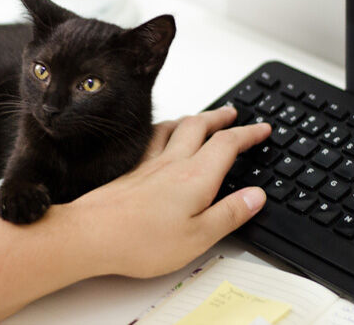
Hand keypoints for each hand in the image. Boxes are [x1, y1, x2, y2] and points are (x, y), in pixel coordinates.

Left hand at [65, 107, 270, 277]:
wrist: (91, 234)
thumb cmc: (140, 240)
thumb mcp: (198, 237)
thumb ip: (229, 214)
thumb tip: (255, 196)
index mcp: (195, 178)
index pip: (228, 144)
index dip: (248, 134)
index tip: (262, 129)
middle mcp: (172, 163)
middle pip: (200, 126)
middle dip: (221, 117)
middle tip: (233, 113)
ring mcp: (149, 164)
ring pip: (175, 127)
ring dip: (193, 118)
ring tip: (202, 118)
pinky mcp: (131, 170)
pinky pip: (152, 137)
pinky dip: (164, 129)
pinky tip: (160, 135)